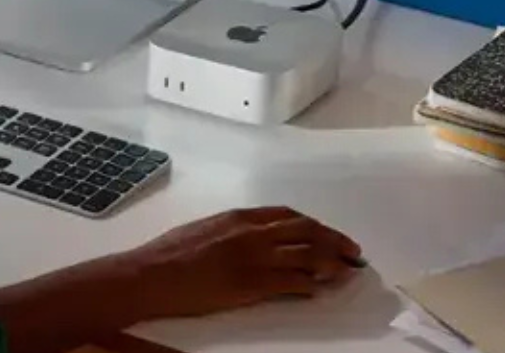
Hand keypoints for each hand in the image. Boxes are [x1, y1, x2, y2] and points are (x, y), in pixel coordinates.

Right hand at [122, 207, 363, 319]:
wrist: (152, 273)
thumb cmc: (170, 254)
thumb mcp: (205, 230)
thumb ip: (233, 232)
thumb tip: (255, 241)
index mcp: (239, 217)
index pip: (289, 215)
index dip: (315, 225)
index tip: (330, 234)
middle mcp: (252, 232)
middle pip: (306, 230)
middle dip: (334, 240)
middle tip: (352, 253)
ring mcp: (254, 257)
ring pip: (307, 254)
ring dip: (332, 263)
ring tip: (347, 272)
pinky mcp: (252, 283)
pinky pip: (293, 281)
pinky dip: (311, 285)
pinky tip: (320, 290)